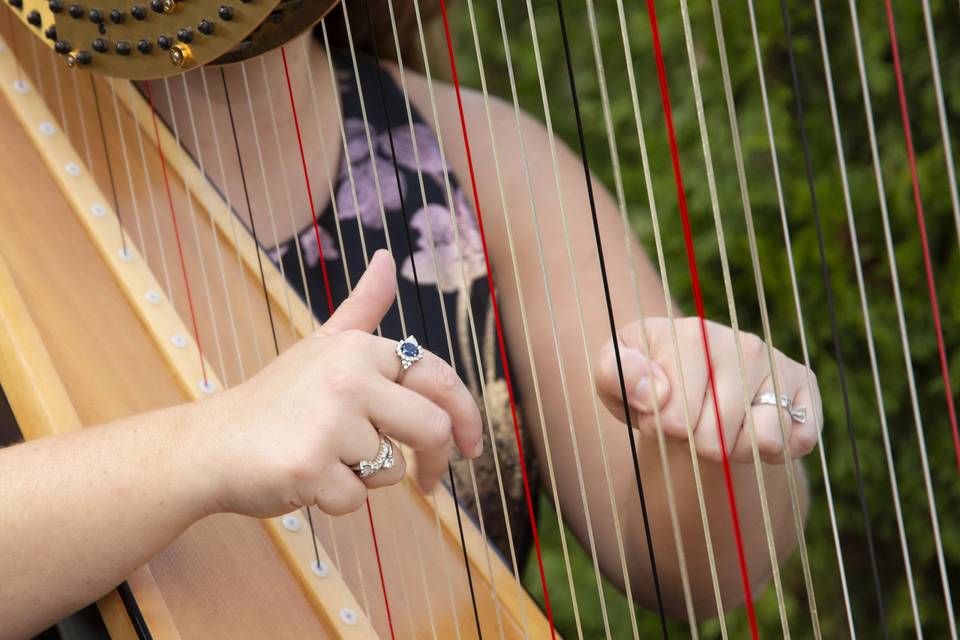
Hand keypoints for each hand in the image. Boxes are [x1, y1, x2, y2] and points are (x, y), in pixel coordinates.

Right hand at [199, 250, 482, 517]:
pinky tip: (304, 479)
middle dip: (436, 461)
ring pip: (392, 471)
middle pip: (433, 429)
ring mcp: (329, 422)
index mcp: (359, 348)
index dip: (467, 413)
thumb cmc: (274, 400)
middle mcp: (349, 377)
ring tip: (324, 458)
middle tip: (429, 482)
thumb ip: (362, 306)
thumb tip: (385, 256)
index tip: (470, 445)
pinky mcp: (309, 466)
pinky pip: (355, 500)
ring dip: (366, 477)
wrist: (210, 444)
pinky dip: (336, 501)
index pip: (438, 376)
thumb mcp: (322, 346)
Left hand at [595, 317, 821, 463]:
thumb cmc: (644, 383)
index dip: (661, 427)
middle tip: (688, 425)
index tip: (655, 414)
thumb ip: (615, 375)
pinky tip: (751, 432)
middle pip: (717, 433)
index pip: (676, 412)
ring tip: (717, 430)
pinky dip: (773, 453)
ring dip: (732, 452)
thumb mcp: (612, 375)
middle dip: (695, 444)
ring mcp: (775, 362)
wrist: (686, 389)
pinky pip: (797, 440)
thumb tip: (654, 393)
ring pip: (762, 439)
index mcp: (690, 334)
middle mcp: (739, 342)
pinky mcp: (804, 386)